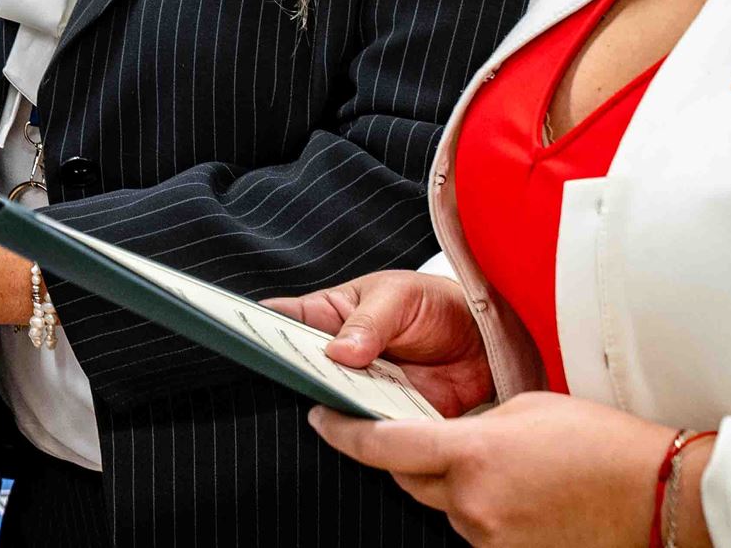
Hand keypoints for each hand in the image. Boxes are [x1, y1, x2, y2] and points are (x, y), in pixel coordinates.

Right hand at [264, 269, 494, 416]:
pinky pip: (371, 431)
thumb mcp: (400, 297)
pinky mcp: (389, 418)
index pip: (284, 322)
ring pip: (333, 406)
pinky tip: (374, 427)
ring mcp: (361, 389)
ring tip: (340, 403)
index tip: (243, 339)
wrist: (487, 342)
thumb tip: (339, 351)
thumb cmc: (436, 304)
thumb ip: (370, 321)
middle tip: (299, 378)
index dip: (259, 330)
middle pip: (302, 372)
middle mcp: (338, 357)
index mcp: (329, 316)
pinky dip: (371, 433)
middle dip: (297, 377)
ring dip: (336, 408)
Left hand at [309, 392, 678, 546]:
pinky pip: (477, 529)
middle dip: (411, 457)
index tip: (321, 419)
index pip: (384, 446)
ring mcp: (491, 538)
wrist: (658, 495)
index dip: (344, 433)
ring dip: (457, 486)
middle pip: (409, 479)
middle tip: (436, 438)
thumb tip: (446, 440)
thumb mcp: (524, 408)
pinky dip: (484, 510)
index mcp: (472, 453)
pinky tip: (522, 495)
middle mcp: (473, 503)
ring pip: (445, 506)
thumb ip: (471, 424)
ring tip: (511, 468)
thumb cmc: (600, 443)